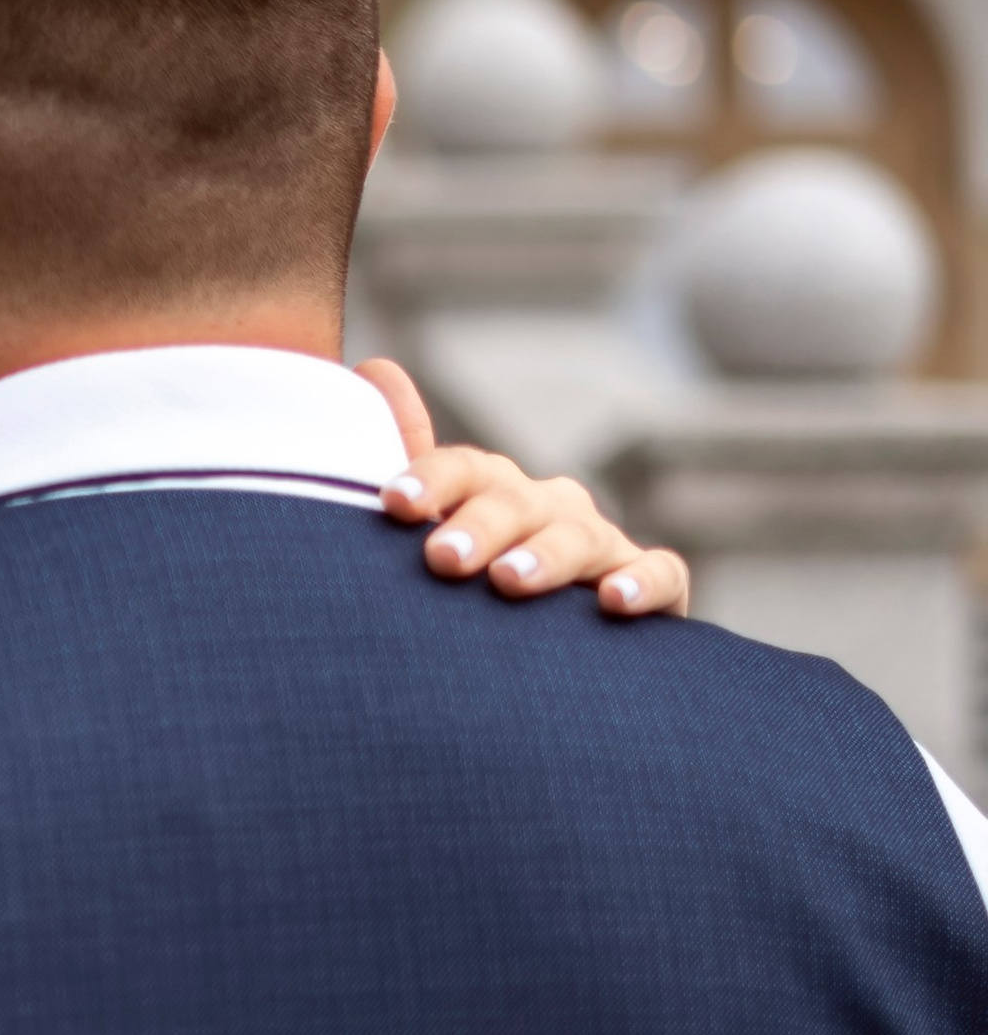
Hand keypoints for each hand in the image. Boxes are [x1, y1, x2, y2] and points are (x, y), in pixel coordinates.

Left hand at [356, 358, 687, 618]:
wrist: (542, 667)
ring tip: (509, 581)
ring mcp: (603, 546)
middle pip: (516, 502)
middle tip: (442, 559)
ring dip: (545, 556)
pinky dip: (642, 583)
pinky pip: (659, 574)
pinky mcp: (652, 588)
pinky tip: (613, 602)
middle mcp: (550, 509)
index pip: (465, 470)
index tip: (392, 503)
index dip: (432, 480)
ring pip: (579, 536)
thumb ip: (411, 467)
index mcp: (495, 492)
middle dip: (480, 526)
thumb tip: (375, 367)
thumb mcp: (437, 533)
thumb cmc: (473, 597)